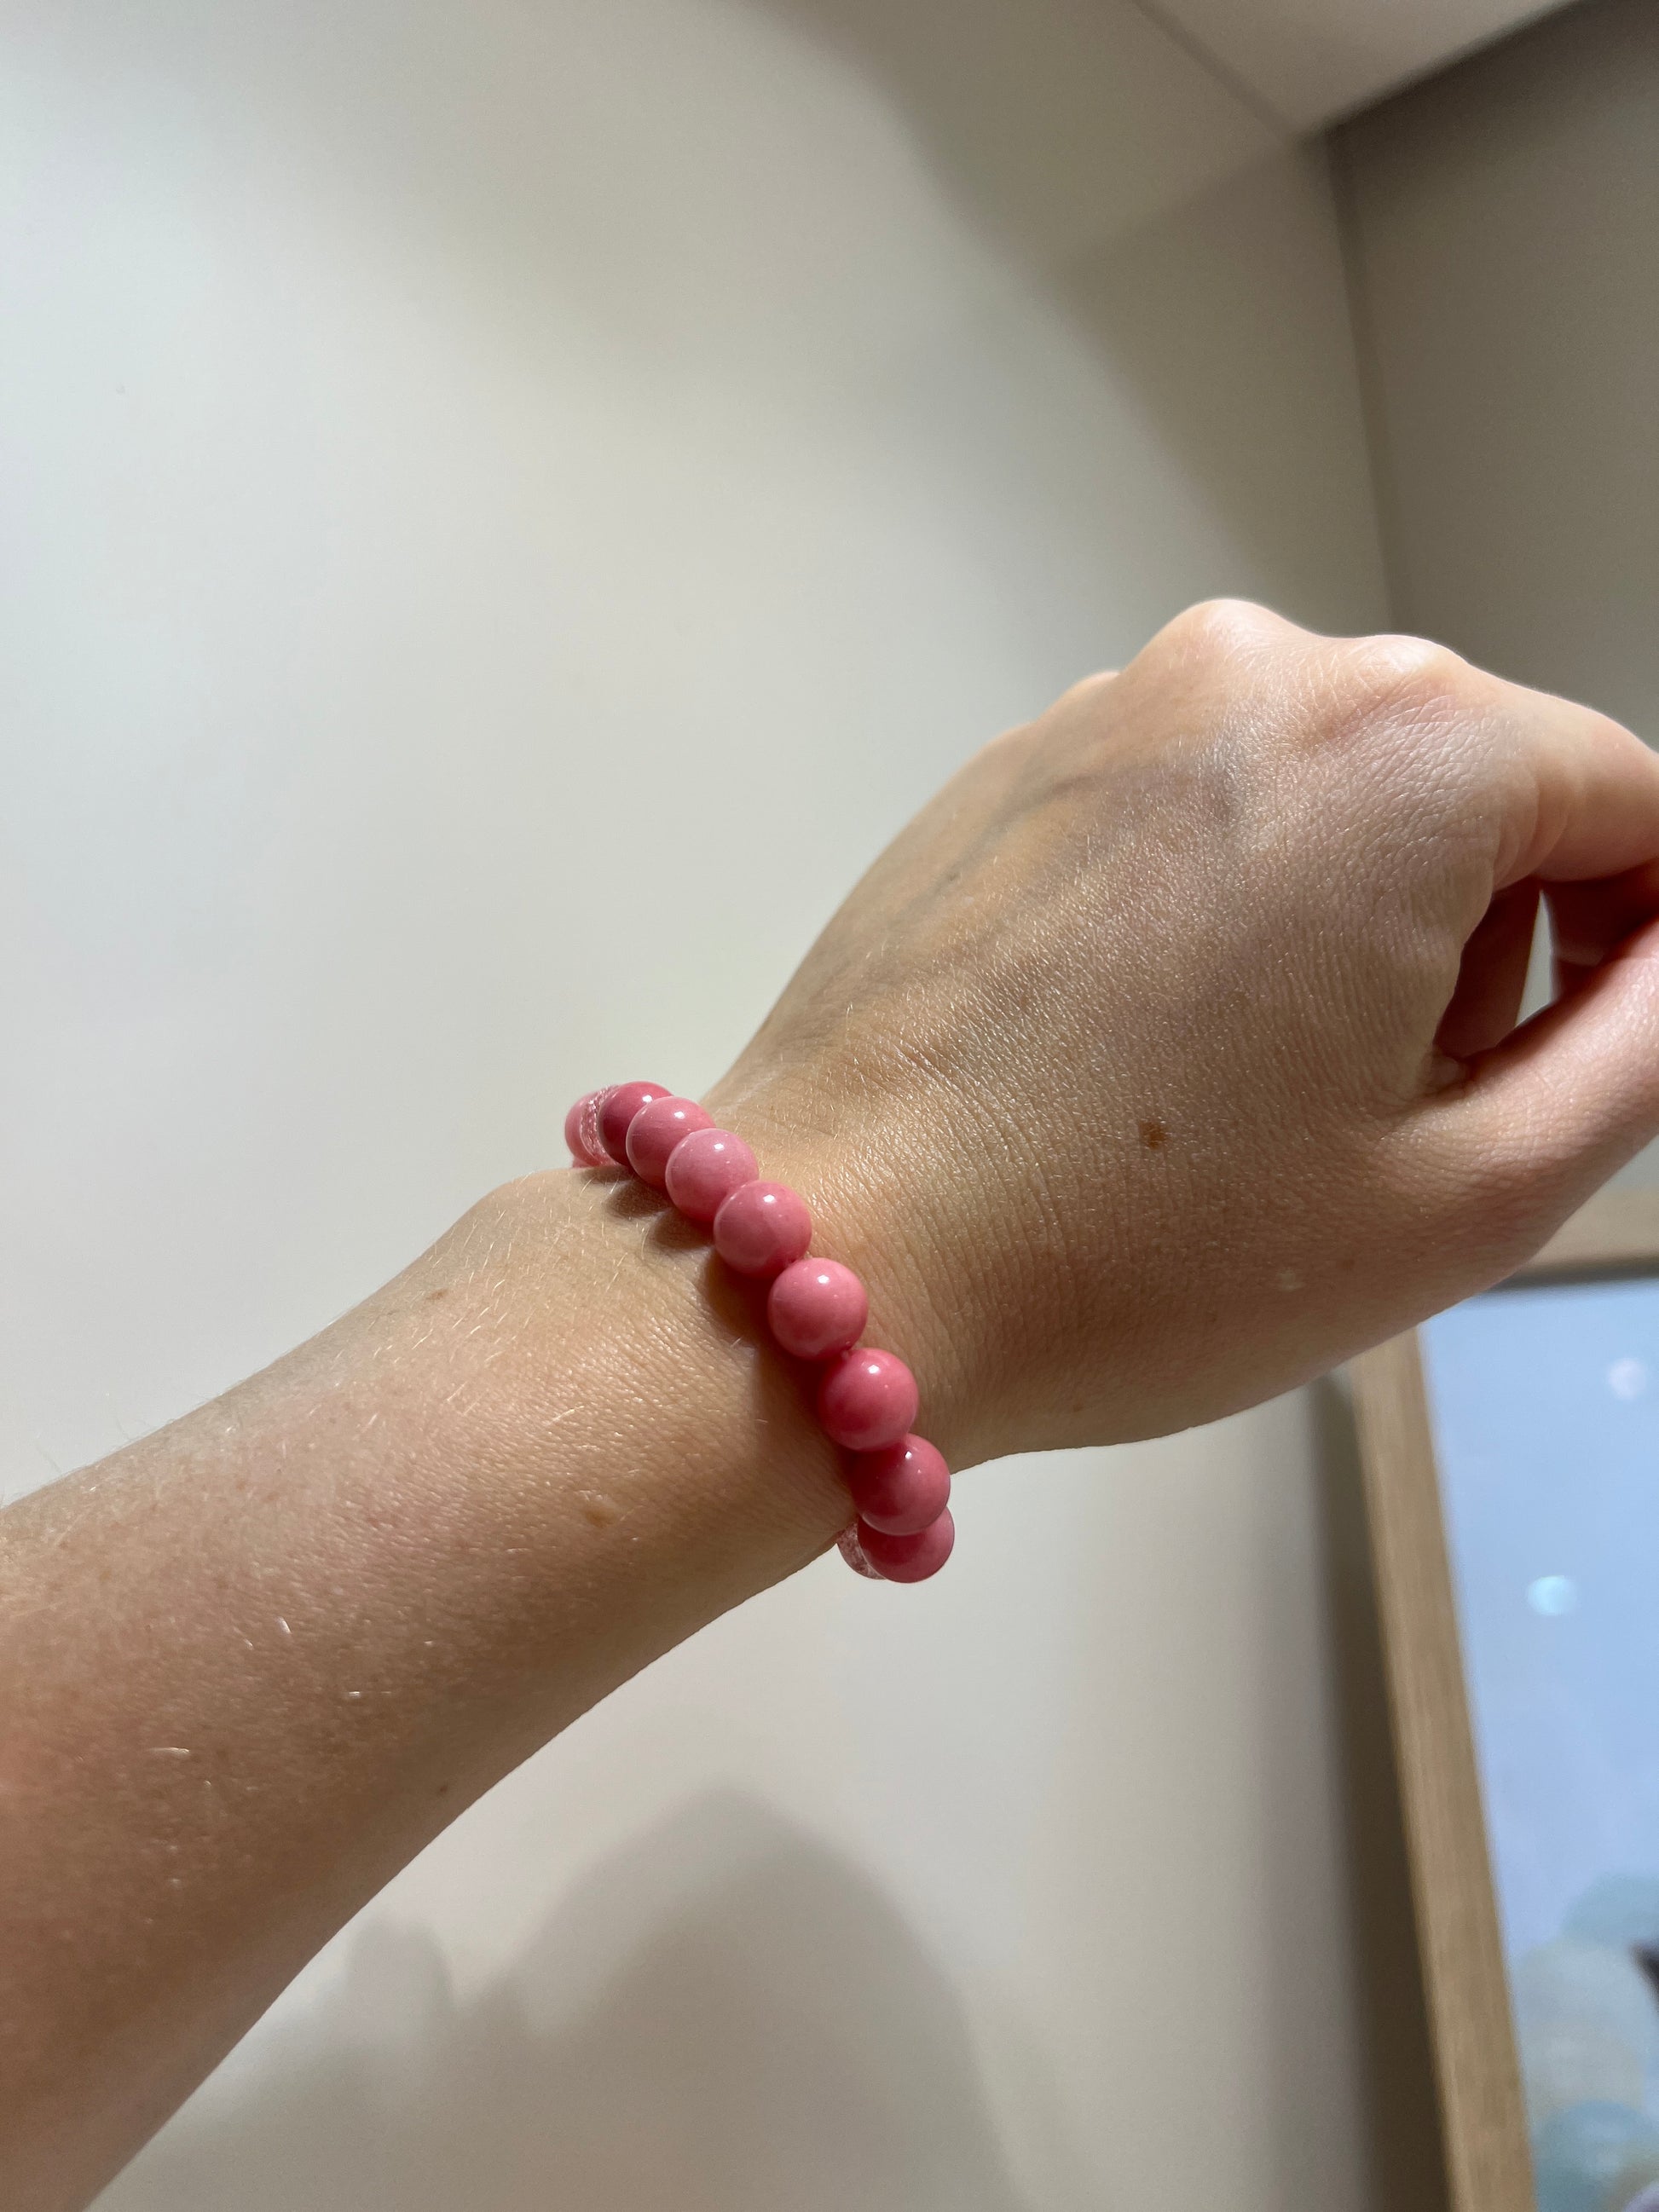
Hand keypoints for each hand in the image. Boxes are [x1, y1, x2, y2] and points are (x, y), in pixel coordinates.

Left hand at [709, 601, 1658, 1464]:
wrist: (836, 1258)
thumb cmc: (1144, 1254)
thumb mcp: (1468, 1190)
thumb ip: (1643, 1049)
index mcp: (1406, 745)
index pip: (1633, 802)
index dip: (1646, 946)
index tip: (1570, 1070)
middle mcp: (1259, 671)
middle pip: (1479, 784)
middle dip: (1496, 937)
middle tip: (1408, 1115)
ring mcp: (1113, 704)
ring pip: (1333, 790)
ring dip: (1361, 922)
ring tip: (1269, 1098)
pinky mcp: (1014, 765)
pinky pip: (1197, 804)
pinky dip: (1230, 903)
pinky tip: (1155, 1053)